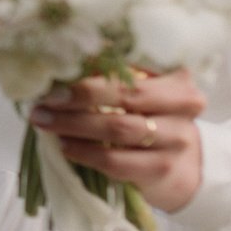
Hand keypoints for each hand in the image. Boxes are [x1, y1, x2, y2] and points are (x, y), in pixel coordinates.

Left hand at [30, 70, 206, 213]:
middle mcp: (185, 103)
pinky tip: (65, 147)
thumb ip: (113, 75)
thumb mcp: (143, 93)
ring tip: (46, 122)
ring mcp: (176, 138)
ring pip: (118, 128)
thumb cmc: (153, 119)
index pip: (133, 65)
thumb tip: (65, 61)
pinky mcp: (162, 168)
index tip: (57, 72)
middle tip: (45, 100)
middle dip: (79, 96)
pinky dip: (85, 152)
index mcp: (177, 75)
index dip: (94, 68)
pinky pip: (115, 160)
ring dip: (74, 125)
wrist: (184, 169)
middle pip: (126, 95)